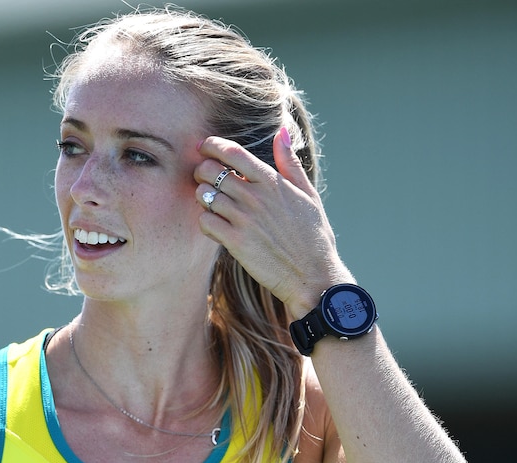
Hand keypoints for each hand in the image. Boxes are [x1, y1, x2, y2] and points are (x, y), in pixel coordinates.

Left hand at [194, 128, 352, 317]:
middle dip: (202, 171)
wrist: (313, 276)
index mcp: (272, 182)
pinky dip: (205, 222)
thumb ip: (289, 163)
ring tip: (213, 204)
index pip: (232, 152)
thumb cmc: (313, 235)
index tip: (204, 147)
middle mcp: (255, 197)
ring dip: (203, 197)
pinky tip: (216, 226)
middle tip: (206, 179)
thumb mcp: (308, 194)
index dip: (212, 145)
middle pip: (210, 171)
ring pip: (204, 195)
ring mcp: (244, 219)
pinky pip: (205, 222)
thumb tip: (281, 132)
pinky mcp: (235, 242)